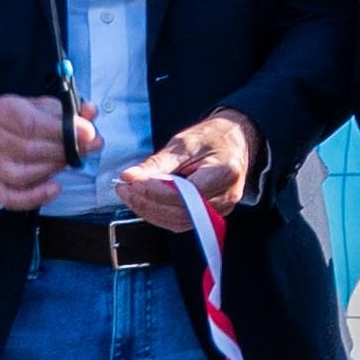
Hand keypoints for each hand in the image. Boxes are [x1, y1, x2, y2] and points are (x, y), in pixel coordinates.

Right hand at [0, 88, 94, 211]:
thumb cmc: (25, 117)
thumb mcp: (46, 106)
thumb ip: (70, 110)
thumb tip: (90, 113)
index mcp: (3, 111)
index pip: (31, 124)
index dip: (62, 131)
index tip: (88, 134)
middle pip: (30, 150)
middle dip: (65, 151)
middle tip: (87, 149)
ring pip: (22, 175)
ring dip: (53, 169)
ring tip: (70, 161)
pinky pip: (12, 198)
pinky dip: (35, 197)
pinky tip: (55, 188)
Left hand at [116, 109, 263, 230]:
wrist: (234, 140)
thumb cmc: (213, 138)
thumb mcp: (183, 143)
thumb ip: (156, 163)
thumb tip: (129, 176)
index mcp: (224, 173)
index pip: (185, 194)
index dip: (154, 192)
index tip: (132, 182)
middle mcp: (226, 196)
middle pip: (181, 212)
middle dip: (147, 203)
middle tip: (124, 189)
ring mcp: (221, 209)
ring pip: (178, 222)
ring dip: (150, 211)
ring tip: (130, 195)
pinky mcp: (211, 215)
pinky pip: (181, 222)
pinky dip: (159, 214)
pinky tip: (145, 202)